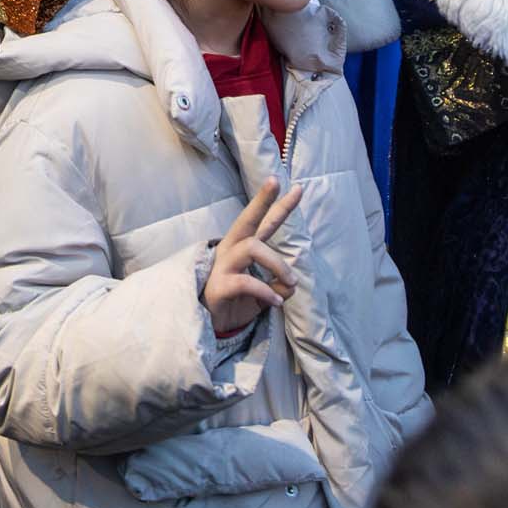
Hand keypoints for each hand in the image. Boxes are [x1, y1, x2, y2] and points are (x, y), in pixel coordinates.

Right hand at [202, 176, 302, 338]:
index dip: (278, 205)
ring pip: (252, 247)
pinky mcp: (219, 285)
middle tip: (276, 181)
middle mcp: (231, 250)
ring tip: (291, 281)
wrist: (210, 326)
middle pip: (247, 219)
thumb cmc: (235, 303)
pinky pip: (246, 281)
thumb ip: (279, 285)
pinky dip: (266, 291)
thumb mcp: (264, 294)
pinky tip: (276, 302)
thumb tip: (292, 284)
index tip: (298, 188)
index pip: (263, 223)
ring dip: (278, 264)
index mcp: (242, 248)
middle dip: (262, 200)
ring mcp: (223, 266)